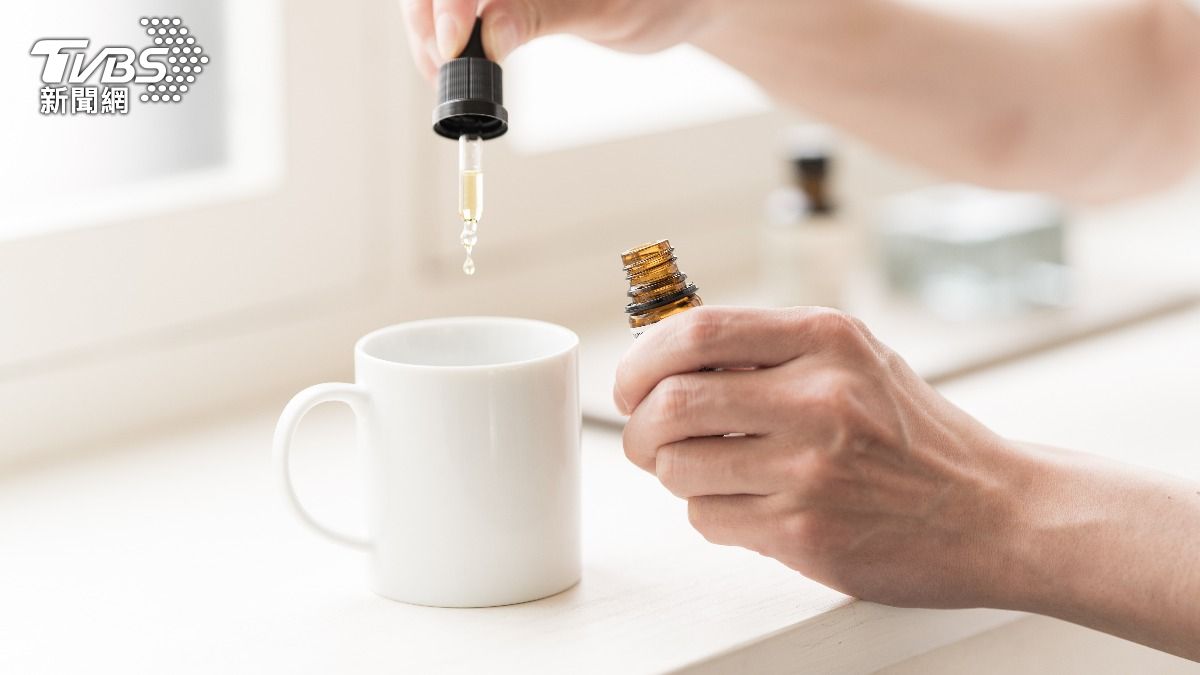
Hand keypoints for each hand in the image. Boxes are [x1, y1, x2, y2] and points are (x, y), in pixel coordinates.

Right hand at [400, 0, 711, 79]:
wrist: (681, 1)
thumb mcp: (605, 9)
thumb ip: (542, 14)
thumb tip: (488, 34)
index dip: (449, 1)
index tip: (453, 41)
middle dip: (427, 16)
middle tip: (440, 67)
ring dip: (428, 27)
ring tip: (442, 73)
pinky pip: (459, 4)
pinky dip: (443, 31)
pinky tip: (449, 62)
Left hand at [613, 306, 1029, 608]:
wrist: (995, 511)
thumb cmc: (916, 435)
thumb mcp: (857, 359)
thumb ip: (771, 350)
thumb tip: (666, 354)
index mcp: (828, 339)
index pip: (697, 332)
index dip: (642, 360)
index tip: (632, 383)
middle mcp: (820, 398)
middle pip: (673, 402)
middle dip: (640, 427)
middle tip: (645, 438)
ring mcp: (811, 470)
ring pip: (679, 468)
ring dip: (673, 474)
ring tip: (706, 472)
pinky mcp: (806, 532)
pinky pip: (709, 519)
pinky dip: (709, 513)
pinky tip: (748, 505)